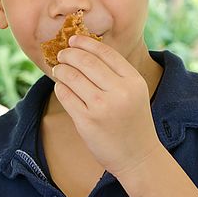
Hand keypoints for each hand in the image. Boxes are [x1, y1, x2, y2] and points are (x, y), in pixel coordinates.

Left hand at [52, 34, 160, 178]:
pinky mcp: (87, 121)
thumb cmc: (134, 123)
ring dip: (61, 69)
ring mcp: (102, 107)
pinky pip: (66, 95)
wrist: (138, 157)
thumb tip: (87, 51)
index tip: (74, 40)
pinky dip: (60, 87)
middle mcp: (119, 91)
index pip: (105, 52)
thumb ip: (117, 74)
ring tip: (59, 69)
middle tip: (62, 54)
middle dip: (69, 54)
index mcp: (133, 81)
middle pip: (86, 61)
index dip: (86, 43)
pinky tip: (61, 87)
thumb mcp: (135, 93)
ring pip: (72, 76)